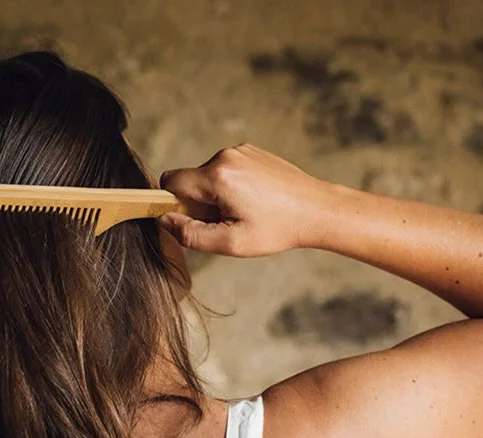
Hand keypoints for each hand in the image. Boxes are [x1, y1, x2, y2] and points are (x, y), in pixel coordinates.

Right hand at [157, 144, 347, 257]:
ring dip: (215, 195)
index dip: (174, 205)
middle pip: (189, 180)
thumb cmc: (278, 229)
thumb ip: (191, 234)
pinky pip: (225, 169)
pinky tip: (254, 200)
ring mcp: (240, 150)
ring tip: (245, 212)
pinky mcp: (251, 151)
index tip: (196, 220)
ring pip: (207, 175)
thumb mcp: (231, 243)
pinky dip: (230, 185)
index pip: (170, 183)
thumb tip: (165, 220)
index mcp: (218, 176)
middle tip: (227, 221)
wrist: (317, 210)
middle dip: (198, 202)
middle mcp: (226, 156)